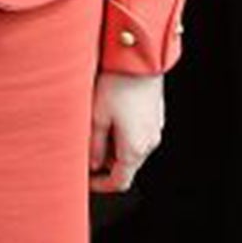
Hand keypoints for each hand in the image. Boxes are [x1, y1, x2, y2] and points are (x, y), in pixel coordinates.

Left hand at [90, 73, 163, 192]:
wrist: (140, 57)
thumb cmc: (118, 83)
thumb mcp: (97, 116)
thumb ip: (95, 145)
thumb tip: (92, 163)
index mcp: (135, 148)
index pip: (119, 182)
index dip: (100, 186)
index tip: (86, 180)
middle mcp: (150, 142)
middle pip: (126, 166)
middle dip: (105, 162)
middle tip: (86, 145)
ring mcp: (155, 128)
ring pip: (132, 149)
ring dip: (114, 145)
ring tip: (97, 122)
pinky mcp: (156, 115)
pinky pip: (139, 133)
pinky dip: (124, 132)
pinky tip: (110, 112)